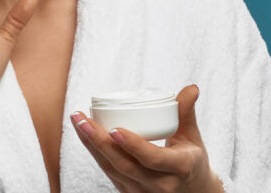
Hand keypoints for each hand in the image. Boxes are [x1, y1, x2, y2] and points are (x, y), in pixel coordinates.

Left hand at [69, 85, 223, 192]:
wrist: (193, 192)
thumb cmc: (191, 161)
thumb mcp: (193, 137)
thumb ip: (187, 112)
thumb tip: (191, 88)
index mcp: (180, 168)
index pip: (153, 158)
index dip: (133, 145)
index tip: (115, 129)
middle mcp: (160, 185)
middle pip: (124, 165)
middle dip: (99, 141)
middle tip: (81, 119)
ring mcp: (143, 192)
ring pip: (112, 169)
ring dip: (91, 144)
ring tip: (77, 121)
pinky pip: (108, 172)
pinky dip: (94, 152)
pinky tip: (84, 134)